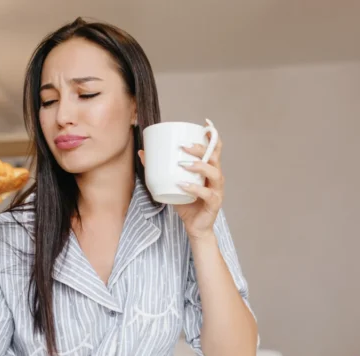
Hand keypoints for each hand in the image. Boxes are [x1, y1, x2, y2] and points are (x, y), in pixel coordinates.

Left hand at [138, 126, 224, 240]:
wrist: (195, 227)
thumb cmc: (186, 203)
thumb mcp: (171, 183)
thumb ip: (159, 169)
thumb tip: (142, 152)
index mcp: (209, 169)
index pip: (215, 149)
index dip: (212, 136)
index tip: (205, 124)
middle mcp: (216, 177)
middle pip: (214, 157)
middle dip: (200, 149)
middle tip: (183, 146)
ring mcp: (217, 190)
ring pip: (214, 173)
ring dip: (199, 166)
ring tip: (183, 164)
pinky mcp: (214, 203)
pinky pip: (207, 193)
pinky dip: (195, 188)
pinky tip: (183, 185)